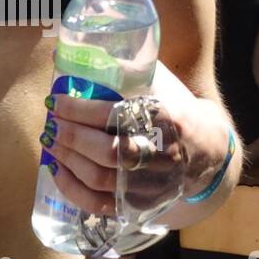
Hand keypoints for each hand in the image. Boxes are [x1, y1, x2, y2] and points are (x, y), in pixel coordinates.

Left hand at [42, 61, 223, 216]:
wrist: (208, 148)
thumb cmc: (174, 107)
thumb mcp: (157, 82)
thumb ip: (120, 69)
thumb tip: (64, 54)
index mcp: (166, 118)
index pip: (115, 115)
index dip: (79, 109)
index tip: (56, 100)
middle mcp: (161, 154)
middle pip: (108, 152)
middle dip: (71, 136)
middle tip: (51, 123)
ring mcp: (152, 183)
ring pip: (100, 179)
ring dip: (67, 160)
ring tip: (50, 142)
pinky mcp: (142, 203)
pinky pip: (100, 203)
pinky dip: (72, 189)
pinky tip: (57, 170)